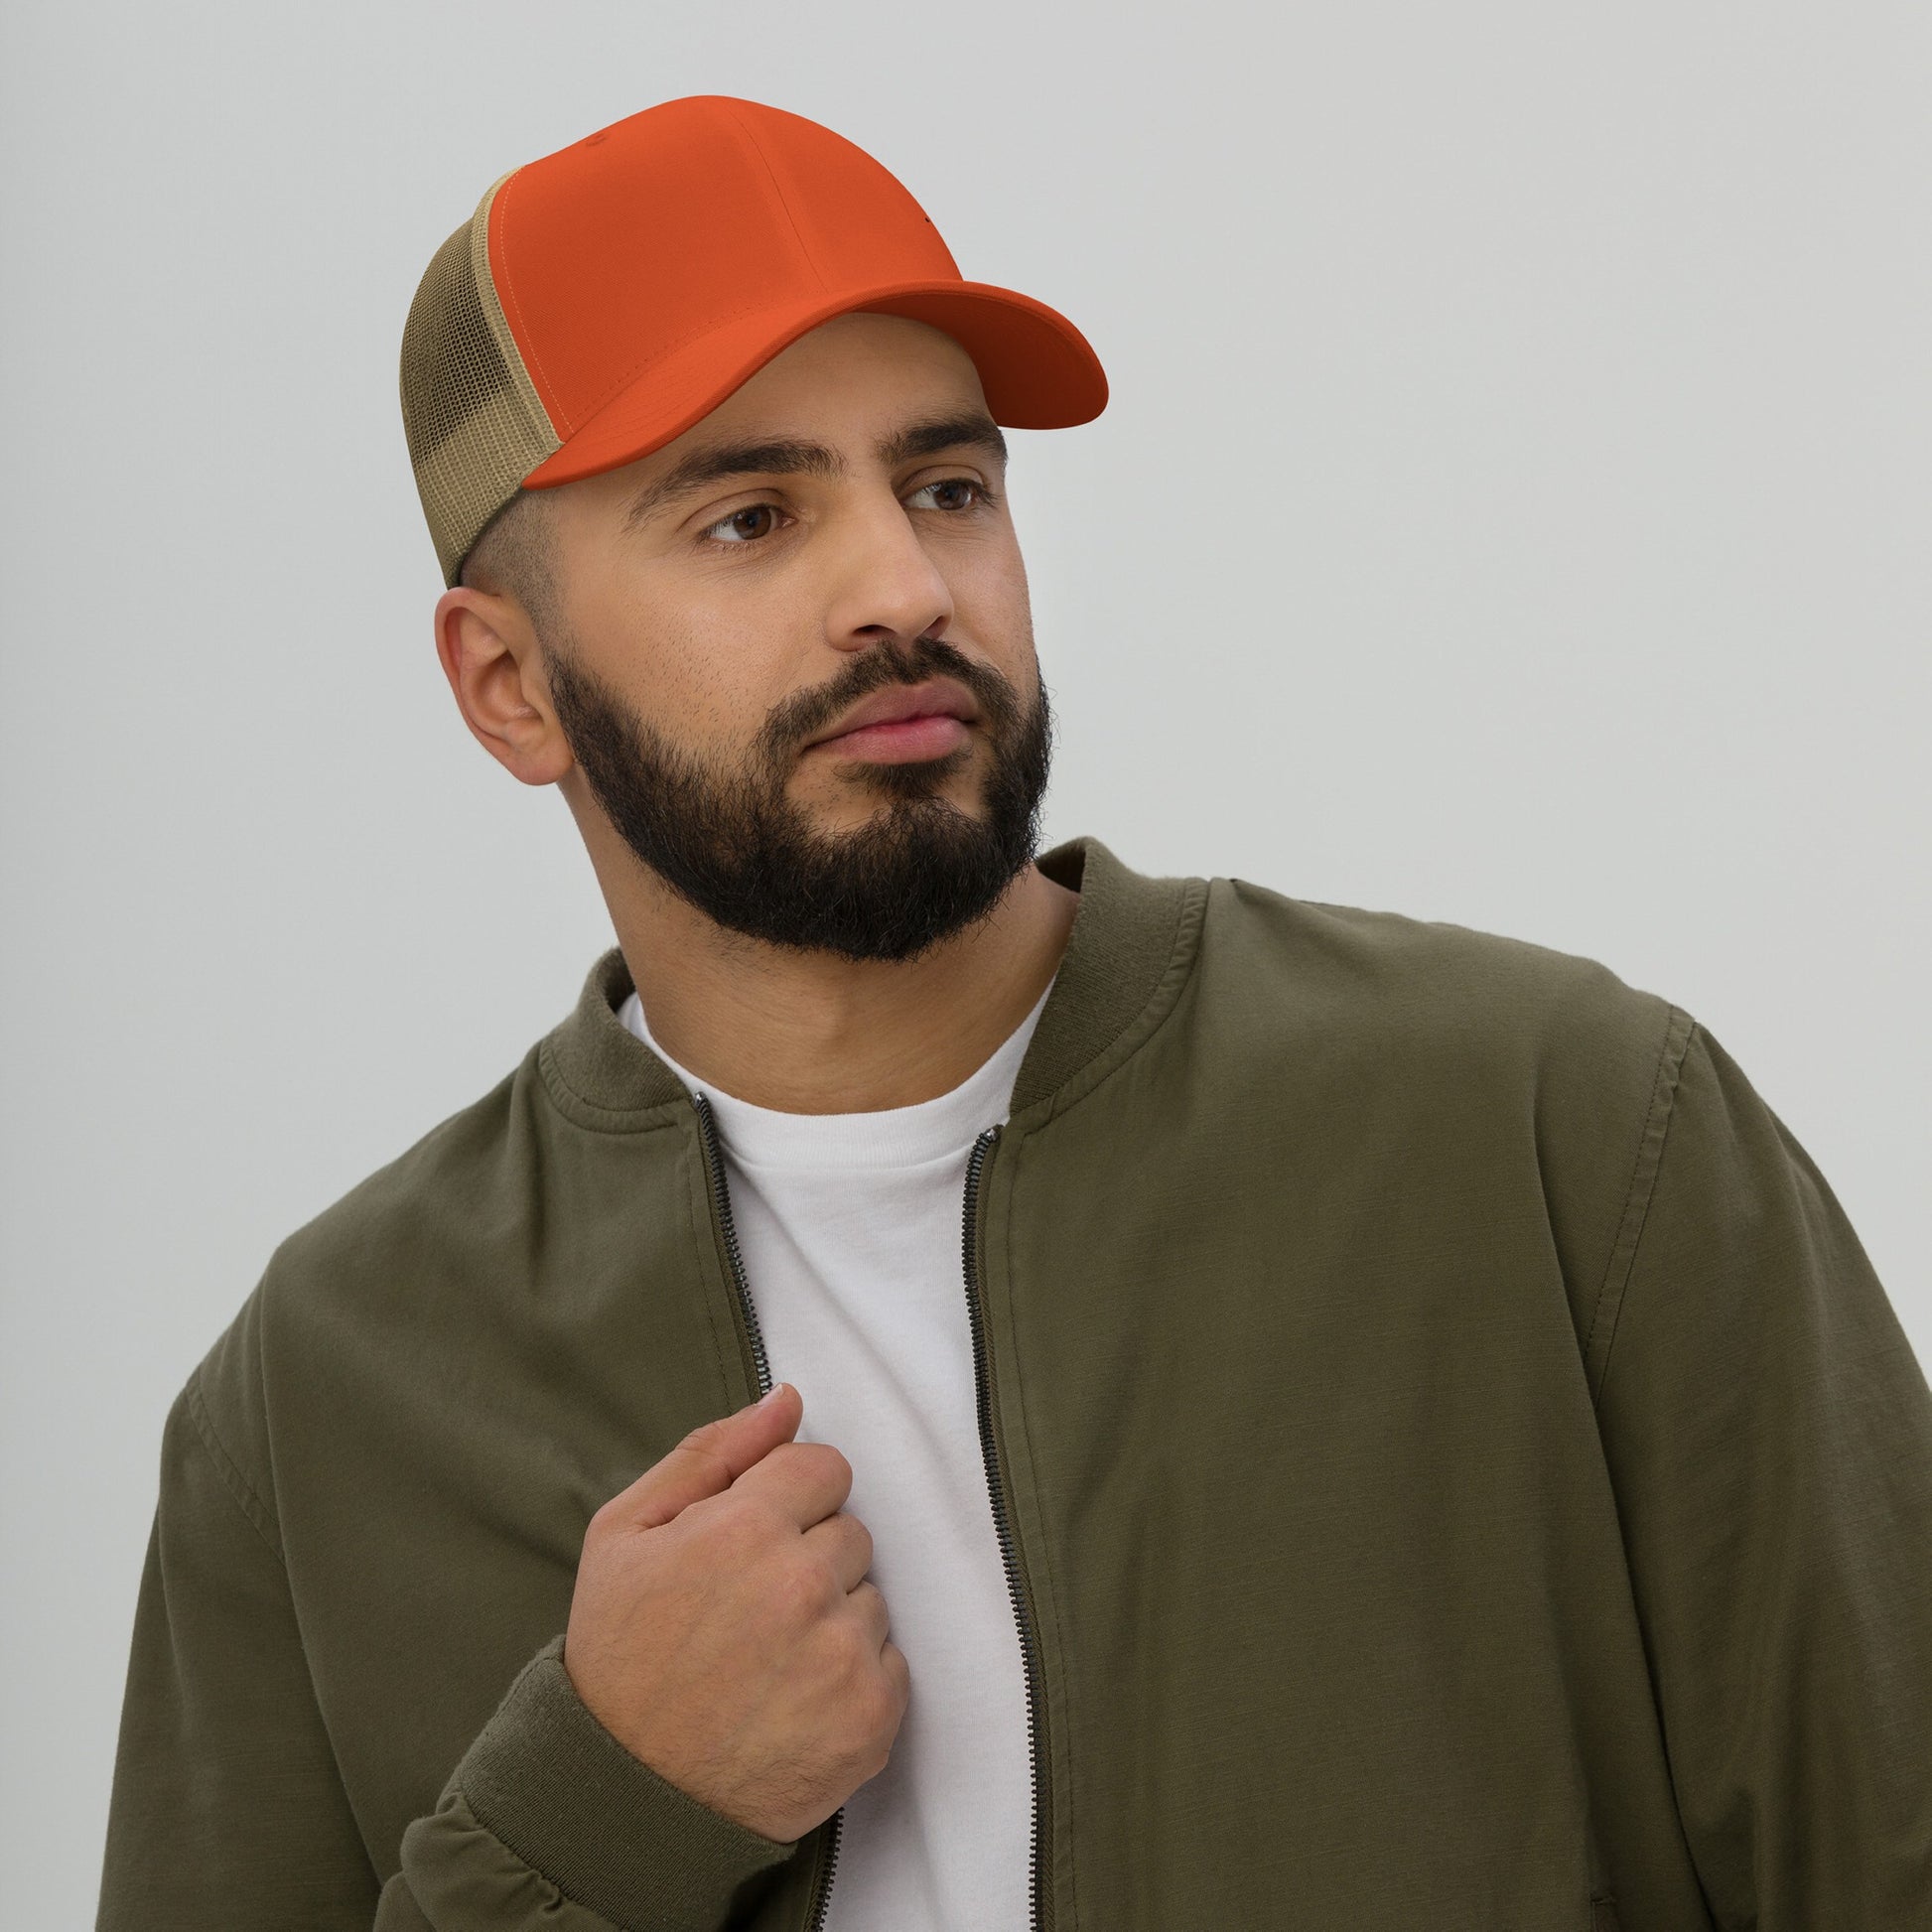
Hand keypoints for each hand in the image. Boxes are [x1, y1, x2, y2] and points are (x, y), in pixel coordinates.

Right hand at [562, 1382, 908, 1843]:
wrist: (623, 1799)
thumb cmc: (618, 1658)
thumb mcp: (626, 1534)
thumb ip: (713, 1452)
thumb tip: (788, 1399)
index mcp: (744, 1528)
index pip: (823, 1466)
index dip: (786, 1501)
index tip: (749, 1542)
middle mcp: (803, 1584)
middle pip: (850, 1530)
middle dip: (808, 1557)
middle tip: (748, 1611)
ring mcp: (842, 1655)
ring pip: (871, 1597)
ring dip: (832, 1618)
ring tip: (766, 1661)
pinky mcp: (871, 1718)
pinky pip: (892, 1661)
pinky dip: (852, 1677)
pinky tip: (793, 1700)